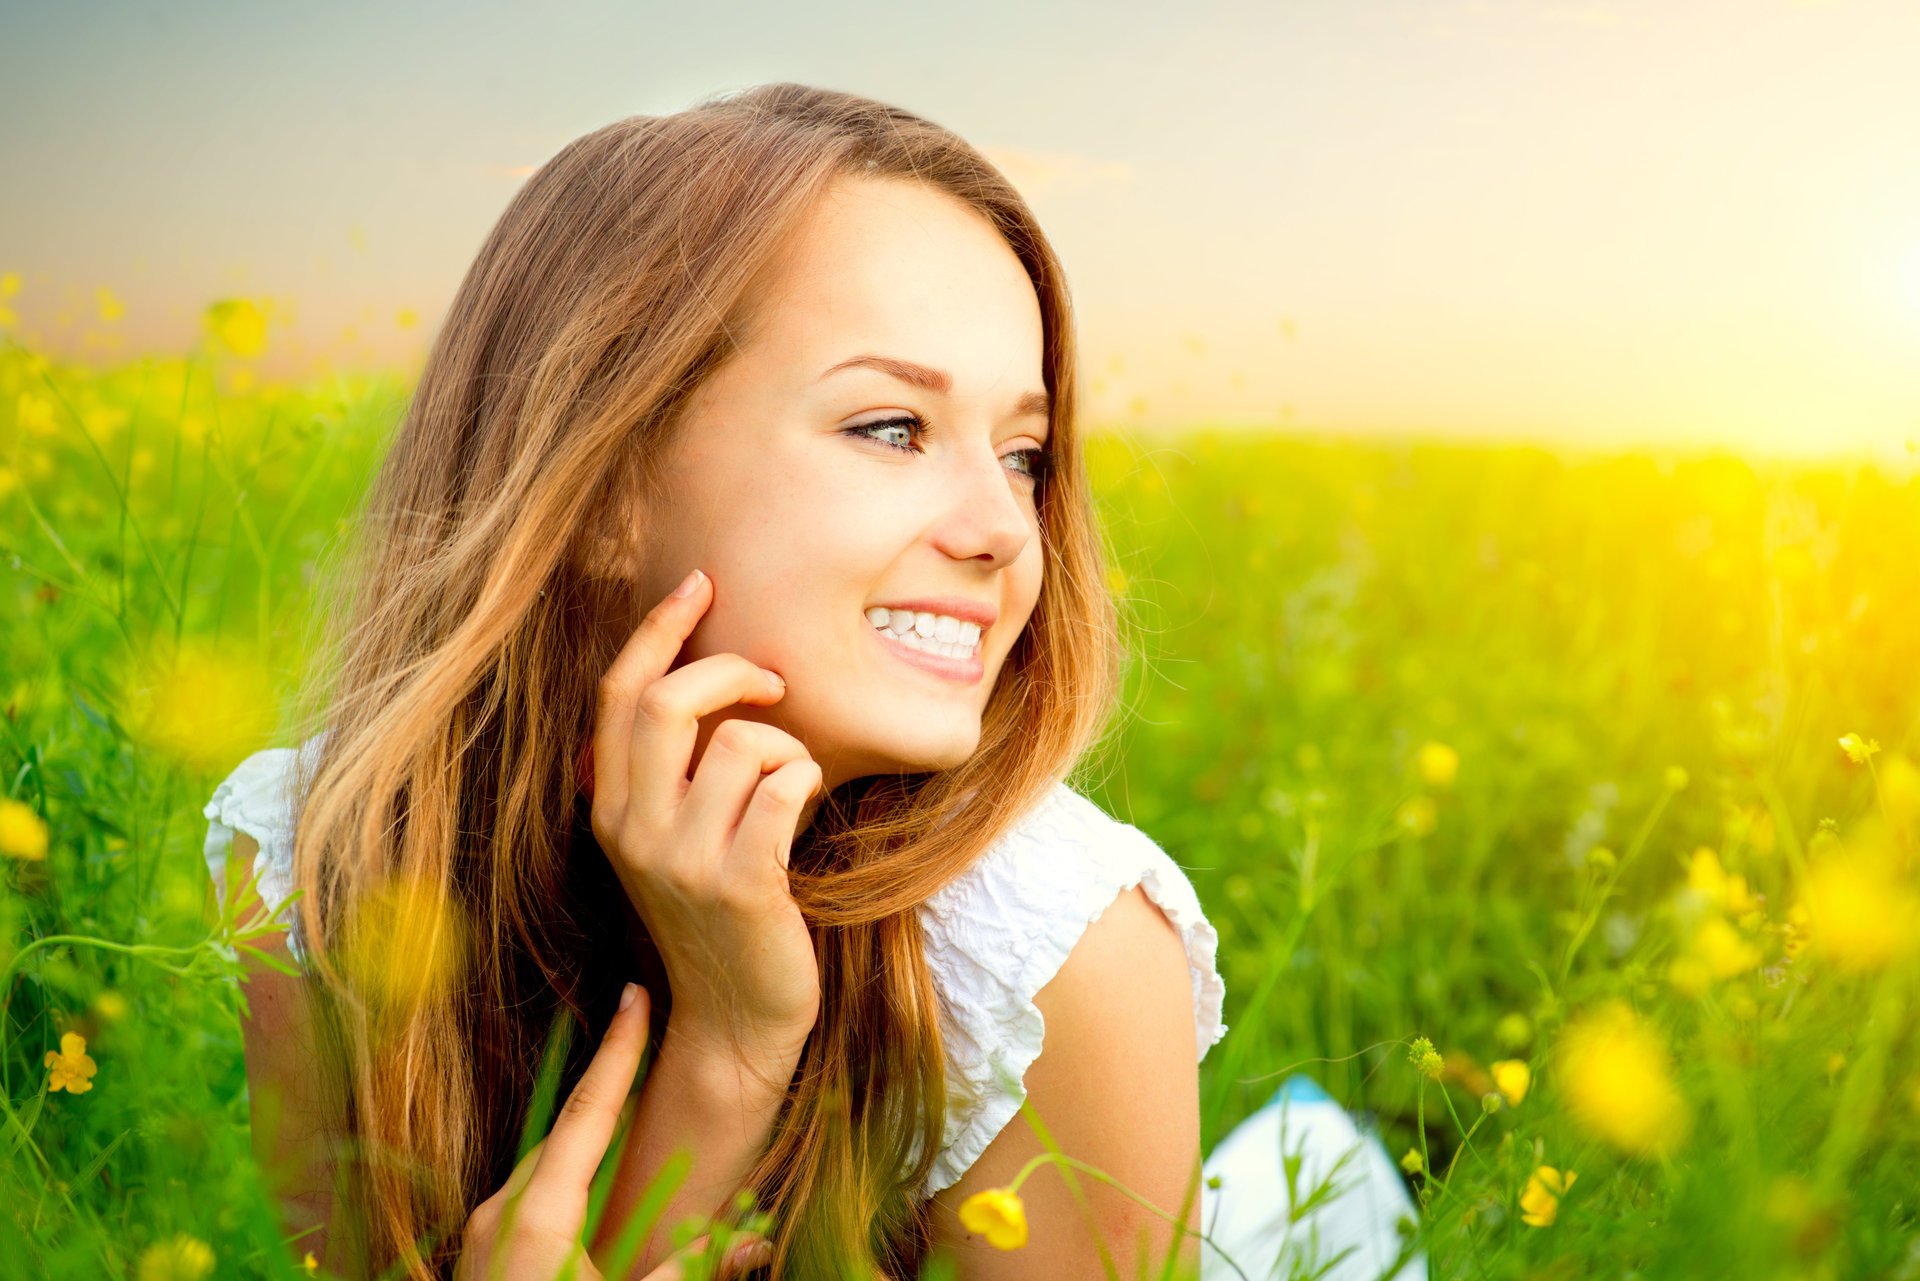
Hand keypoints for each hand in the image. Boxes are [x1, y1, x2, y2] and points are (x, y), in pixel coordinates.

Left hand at [454, 983, 772, 1280]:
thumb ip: (692, 1271)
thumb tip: (761, 1239)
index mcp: (536, 1218)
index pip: (591, 1112)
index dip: (619, 1049)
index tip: (636, 993)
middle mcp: (498, 1213)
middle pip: (569, 1134)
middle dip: (614, 1095)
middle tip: (655, 1047)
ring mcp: (478, 1234)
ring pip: (547, 1164)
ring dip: (593, 1145)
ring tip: (637, 1122)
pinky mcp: (473, 1256)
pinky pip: (529, 1195)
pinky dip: (568, 1179)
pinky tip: (598, 1191)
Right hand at [586, 568, 823, 1066]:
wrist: (736, 1019)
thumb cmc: (724, 913)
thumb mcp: (676, 840)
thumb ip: (675, 770)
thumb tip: (712, 671)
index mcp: (610, 811)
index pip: (616, 696)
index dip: (658, 630)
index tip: (700, 585)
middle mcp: (633, 831)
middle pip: (665, 701)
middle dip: (731, 669)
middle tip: (775, 684)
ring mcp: (682, 860)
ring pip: (741, 741)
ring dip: (786, 746)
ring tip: (792, 784)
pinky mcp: (739, 883)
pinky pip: (784, 783)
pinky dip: (807, 780)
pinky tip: (805, 812)